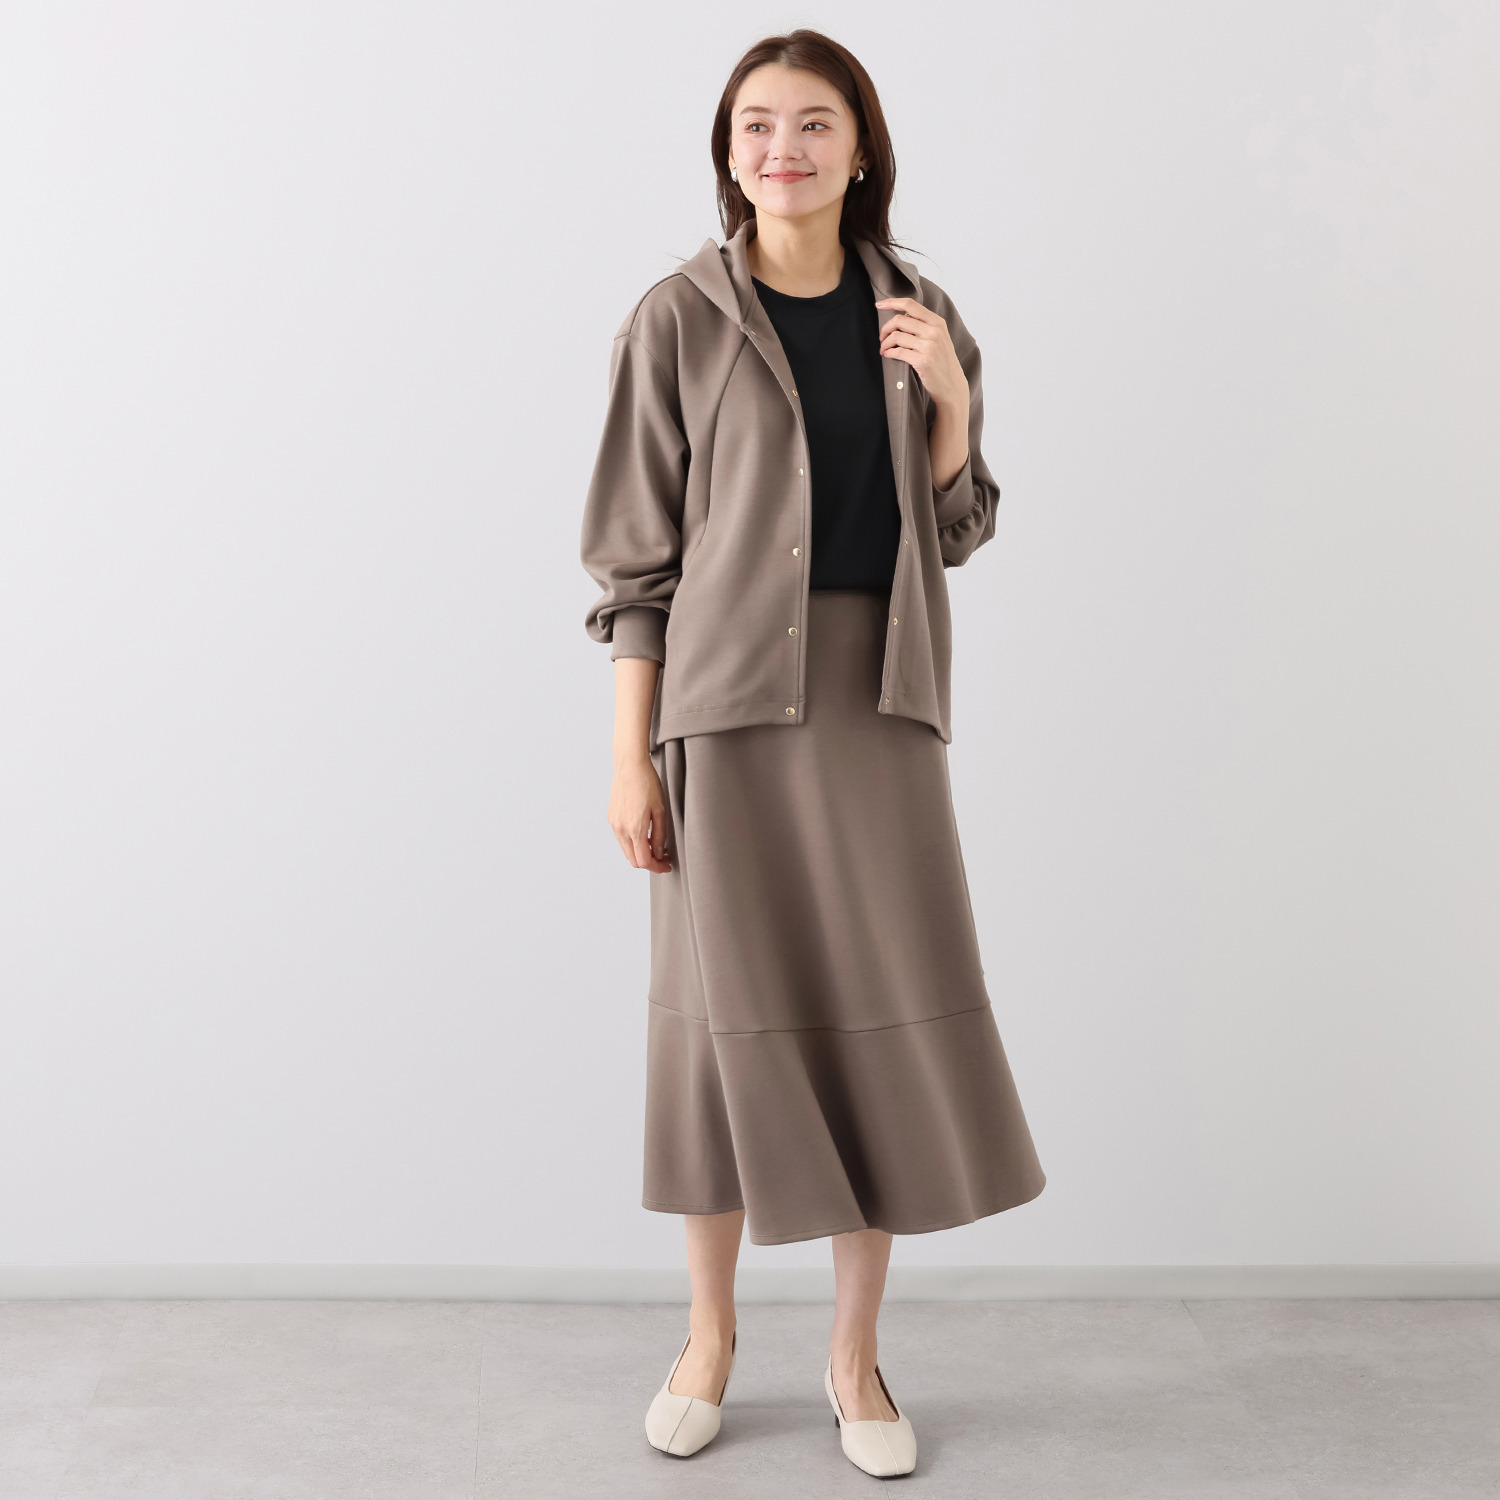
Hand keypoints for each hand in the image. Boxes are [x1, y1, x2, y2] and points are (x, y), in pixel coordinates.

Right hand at [609, 755, 673, 872]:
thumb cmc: (647, 783)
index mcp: (635, 828)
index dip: (657, 867)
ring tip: (655, 845)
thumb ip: (659, 835)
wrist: (630, 765)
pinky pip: (621, 839)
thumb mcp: (660, 810)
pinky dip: (632, 843)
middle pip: (633, 860)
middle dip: (649, 863)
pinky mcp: (611, 818)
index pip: (643, 861)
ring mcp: (614, 824)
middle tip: (663, 858)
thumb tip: (659, 852)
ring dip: (640, 853)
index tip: (666, 865)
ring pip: (626, 850)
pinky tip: (643, 835)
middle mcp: (621, 829)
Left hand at [874, 297, 969, 411]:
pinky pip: (897, 352)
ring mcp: (929, 346)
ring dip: (885, 343)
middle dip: (885, 329)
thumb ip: (924, 325)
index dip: (891, 302)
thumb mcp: (939, 337)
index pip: (910, 305)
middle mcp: (934, 331)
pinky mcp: (923, 361)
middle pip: (899, 320)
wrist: (952, 384)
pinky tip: (888, 355)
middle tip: (882, 338)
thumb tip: (901, 317)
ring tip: (884, 349)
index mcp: (937, 322)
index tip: (879, 304)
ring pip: (896, 336)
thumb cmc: (942, 361)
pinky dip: (889, 353)